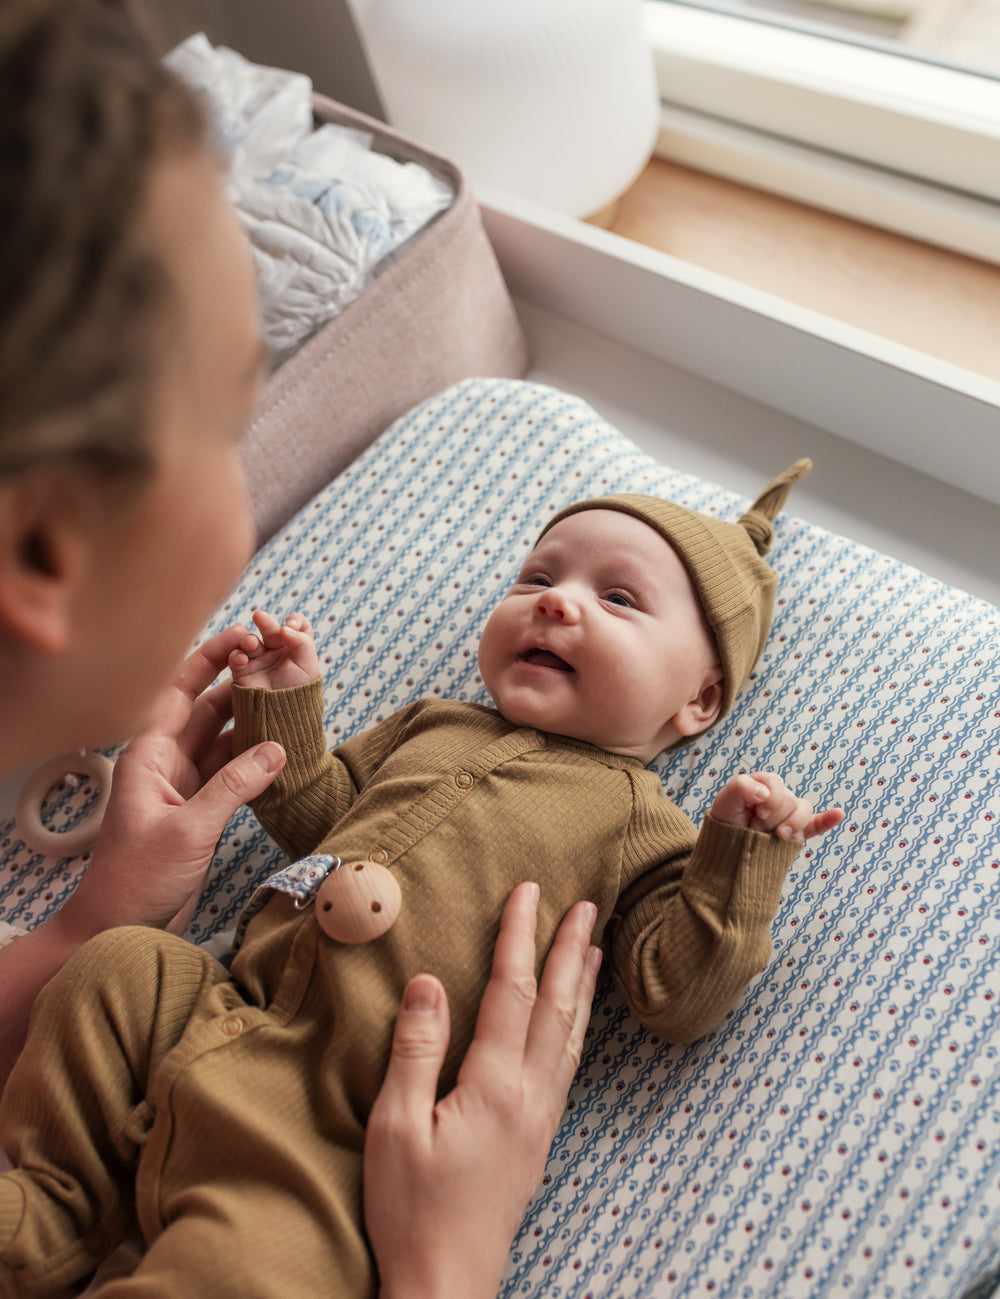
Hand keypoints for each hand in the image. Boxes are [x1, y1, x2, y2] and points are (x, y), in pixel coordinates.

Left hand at [61, 625, 286, 939]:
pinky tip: (282, 748)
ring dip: (254, 723)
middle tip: (281, 665)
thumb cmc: (136, 878)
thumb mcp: (189, 829)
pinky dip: (256, 760)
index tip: (246, 635)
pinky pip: (232, 771)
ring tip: (291, 701)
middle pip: (209, 709)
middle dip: (243, 686)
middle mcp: (165, 761)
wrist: (116, 927)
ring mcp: (184, 785)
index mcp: (149, 753)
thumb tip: (277, 748)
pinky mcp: (200, 809)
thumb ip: (235, 786)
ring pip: (225, 740)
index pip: (182, 690)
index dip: (212, 658)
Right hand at [228, 609, 320, 690]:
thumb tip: (286, 626)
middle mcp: (277, 651)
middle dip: (266, 622)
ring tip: (251, 644)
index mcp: (296, 648)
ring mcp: (259, 661)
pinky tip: (241, 659)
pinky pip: (236, 658)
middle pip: (270, 630)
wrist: (283, 721)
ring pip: (250, 642)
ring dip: (248, 640)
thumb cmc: (300, 695)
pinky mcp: (243, 672)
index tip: (292, 624)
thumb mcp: (309, 666)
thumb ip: (302, 642)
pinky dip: (237, 656)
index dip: (295, 621)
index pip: (296, 626)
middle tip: (259, 616)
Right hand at [365, 883, 601, 1298]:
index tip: (528, 892)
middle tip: (588, 905)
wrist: (447, 1287)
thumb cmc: (411, 1210)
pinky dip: (576, 1029)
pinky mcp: (538, 1140)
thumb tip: (429, 982)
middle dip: (570, 952)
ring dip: (583, 987)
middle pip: (557, 1007)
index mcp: (494, 1086)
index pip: (512, 993)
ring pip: (571, 1037)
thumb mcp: (395, 1127)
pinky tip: (575, 1024)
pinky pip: (568, 1066)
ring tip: (595, 950)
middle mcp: (529, 1096)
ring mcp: (539, 1119)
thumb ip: (416, 1050)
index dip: (520, 938)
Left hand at [711, 771, 843, 842]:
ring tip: (776, 835)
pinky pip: (817, 824)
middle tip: (754, 827)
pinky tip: (838, 813)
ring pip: (803, 811)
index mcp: (764, 784)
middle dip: (771, 818)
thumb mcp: (725, 801)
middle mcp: (779, 797)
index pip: (776, 784)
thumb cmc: (726, 821)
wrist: (726, 849)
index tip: (755, 813)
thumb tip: (764, 793)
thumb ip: (741, 787)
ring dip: (791, 824)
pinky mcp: (797, 833)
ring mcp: (789, 815)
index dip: (769, 799)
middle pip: (789, 800)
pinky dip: (828, 819)